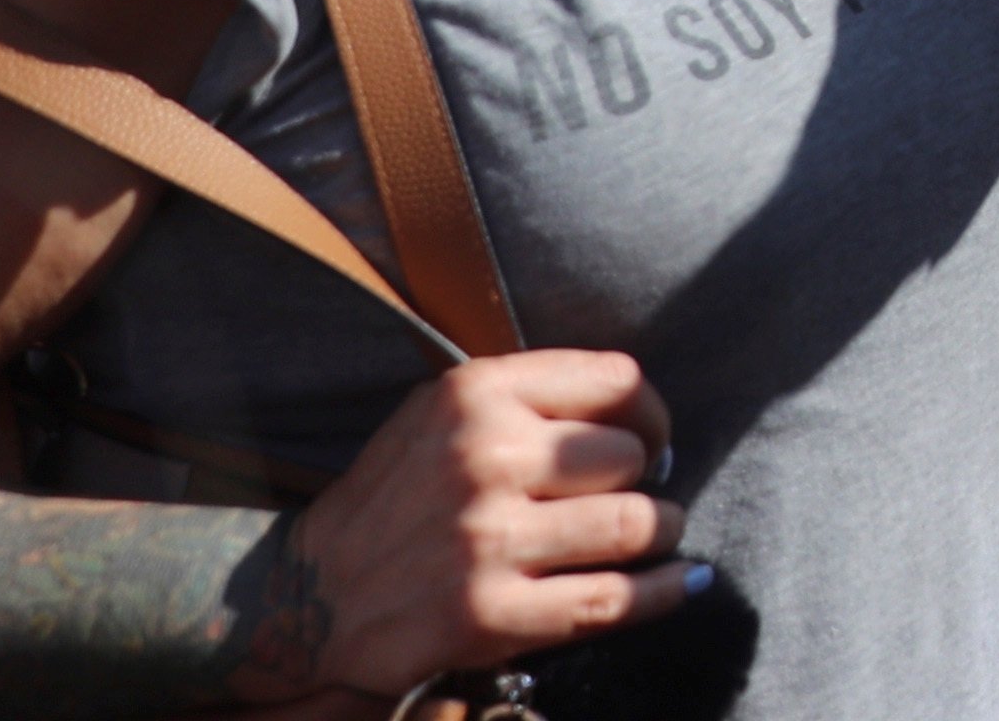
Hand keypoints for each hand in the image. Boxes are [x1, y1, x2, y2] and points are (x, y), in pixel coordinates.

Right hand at [277, 353, 696, 701]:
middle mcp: (484, 459)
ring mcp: (487, 541)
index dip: (651, 413)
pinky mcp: (489, 616)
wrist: (312, 593)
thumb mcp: (440, 412)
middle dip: (647, 478)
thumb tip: (640, 417)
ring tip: (656, 535)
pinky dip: (665, 592)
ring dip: (662, 531)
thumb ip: (529, 396)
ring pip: (635, 524)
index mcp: (475, 394)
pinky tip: (687, 581)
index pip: (617, 382)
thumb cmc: (396, 495)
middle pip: (630, 455)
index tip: (651, 438)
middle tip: (633, 496)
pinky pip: (611, 600)